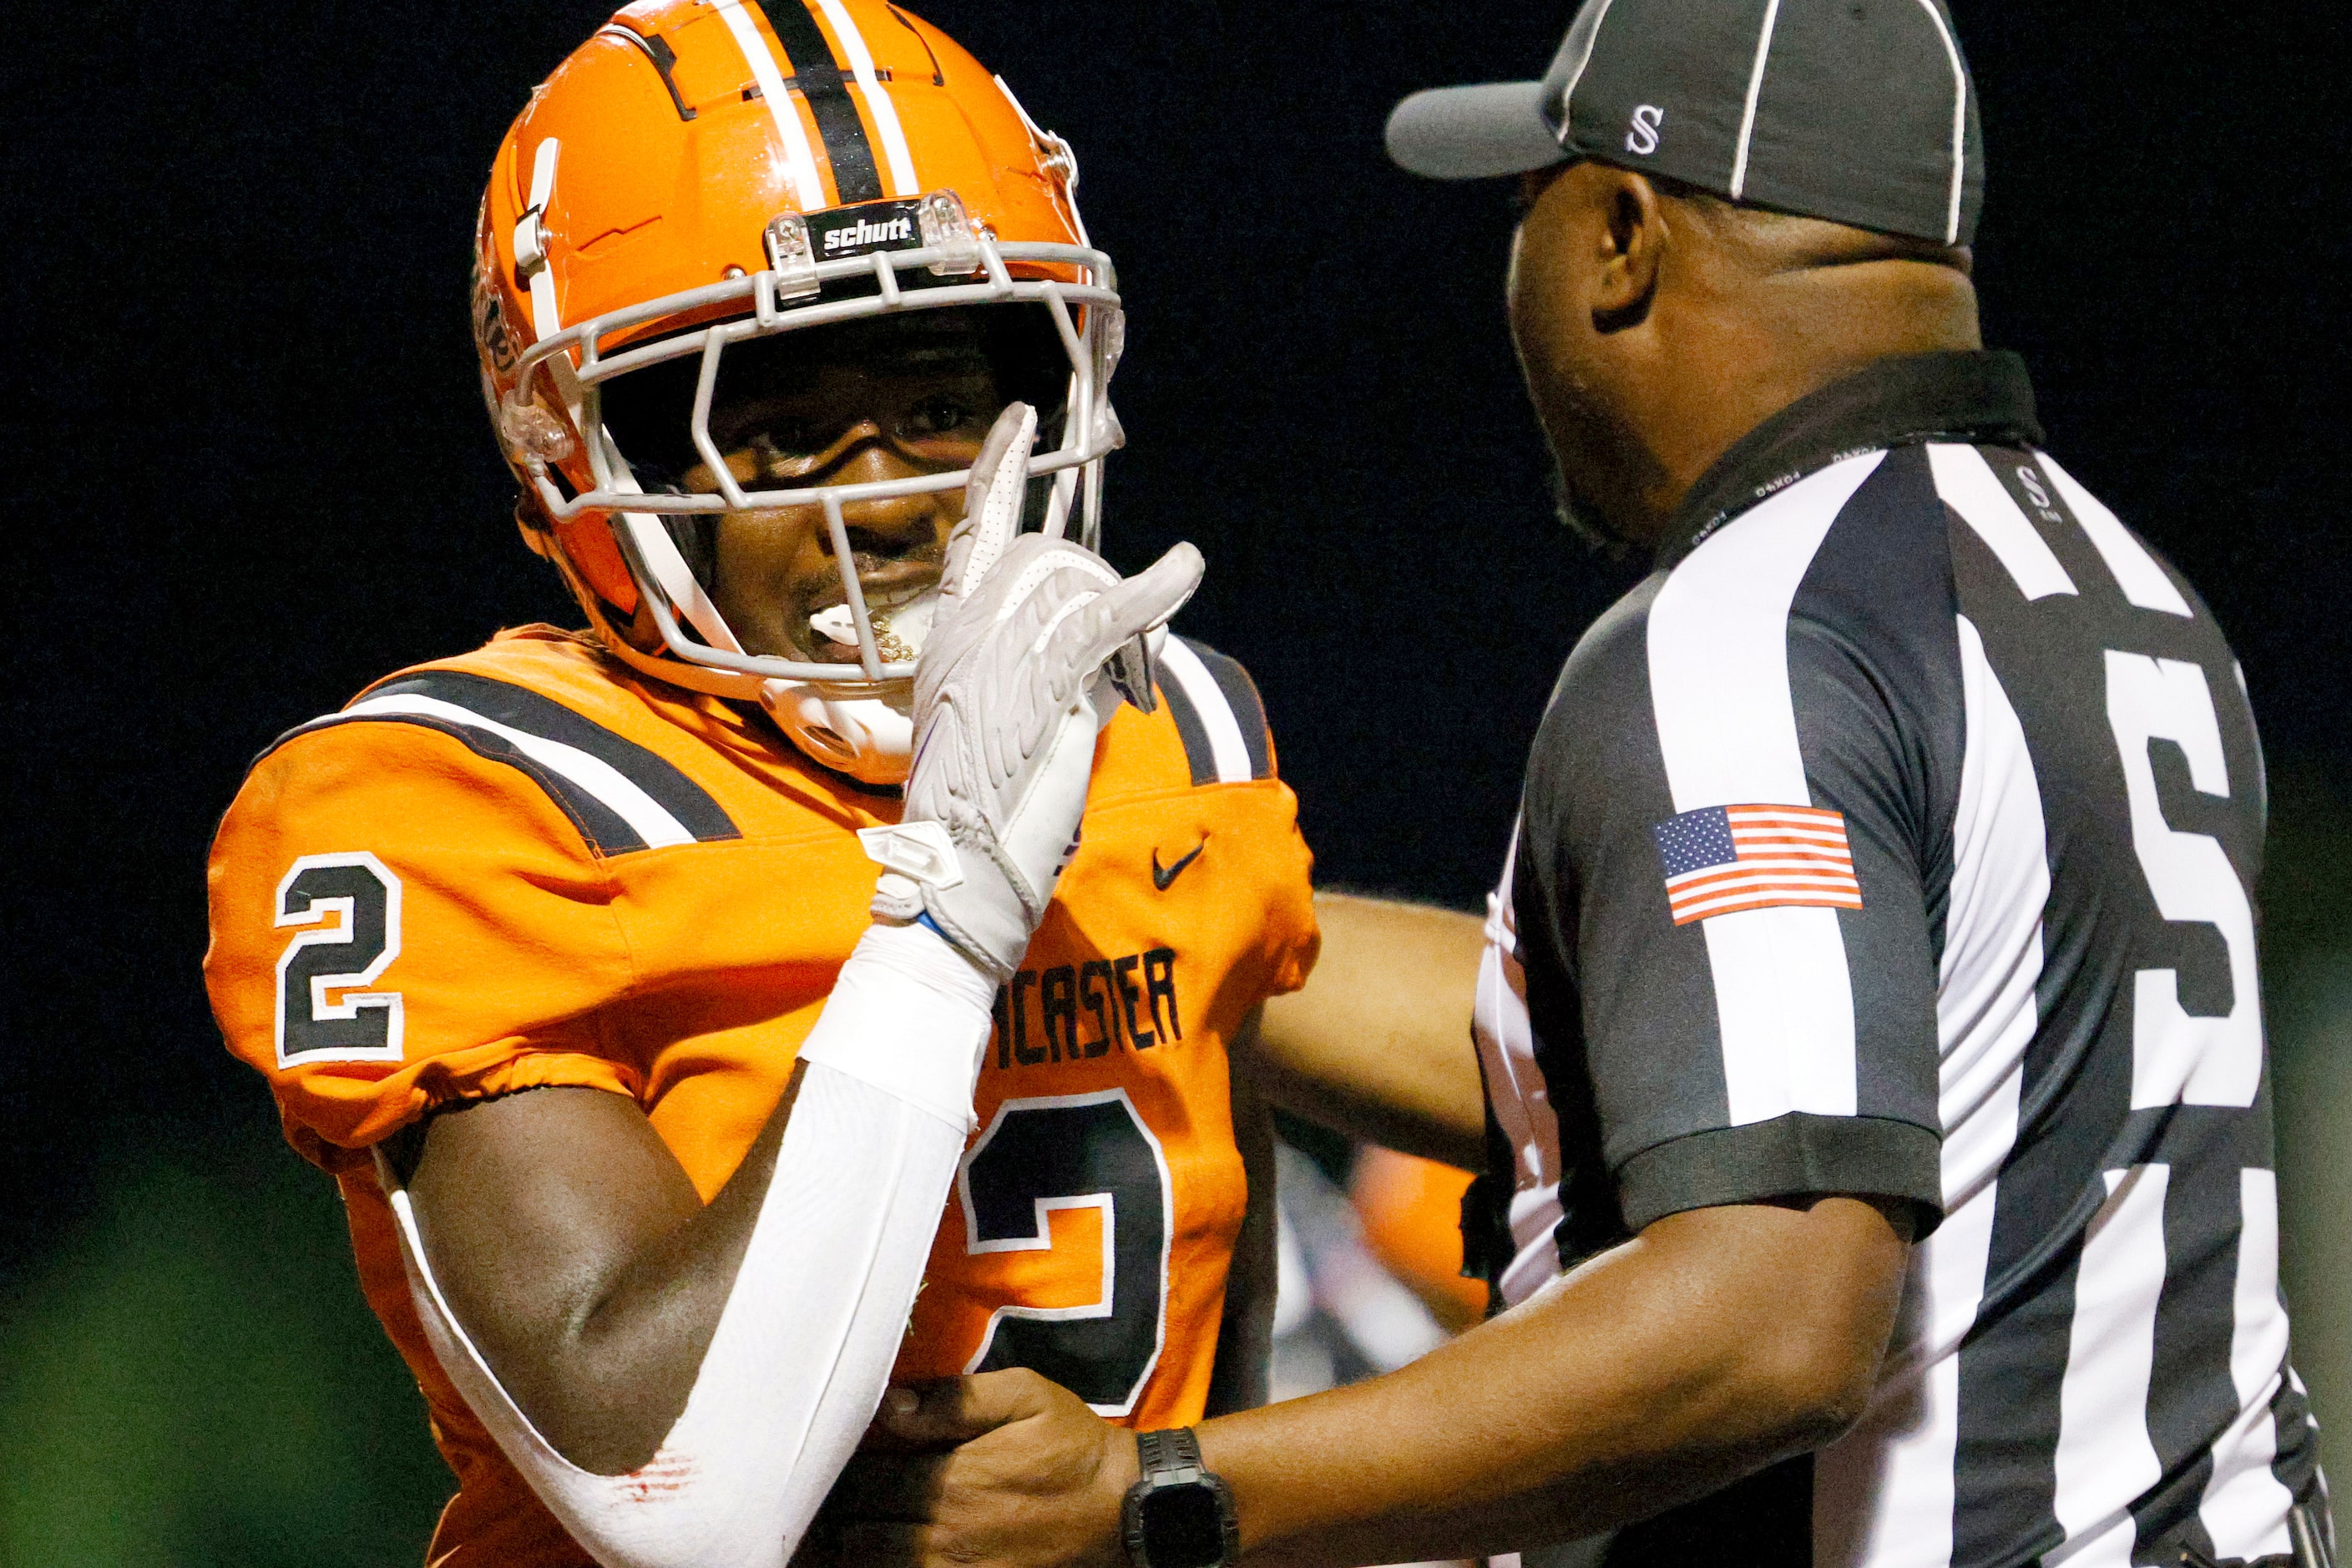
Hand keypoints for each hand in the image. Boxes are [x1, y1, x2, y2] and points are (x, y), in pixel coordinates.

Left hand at [813, 1370, 1137, 1567]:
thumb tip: (890, 1404)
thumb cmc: (1072, 1445)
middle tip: (830, 1493)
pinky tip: (880, 1551)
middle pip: (858, 1530)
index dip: (840, 1469)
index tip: (833, 1454)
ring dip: (854, 1547)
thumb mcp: (1027, 1396)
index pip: (864, 1481)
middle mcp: (943, 1533)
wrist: (1124, 1508)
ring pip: (874, 1565)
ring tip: (846, 1526)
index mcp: (951, 1480)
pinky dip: (885, 1566)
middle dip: (840, 1511)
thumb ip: (956, 1398)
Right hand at [866, 403, 1203, 977]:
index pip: (971, 534)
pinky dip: (1155, 588)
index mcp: (947, 640)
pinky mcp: (1036, 681)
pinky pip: (1105, 616)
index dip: (1000, 472)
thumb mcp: (991, 730)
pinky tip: (1187, 566)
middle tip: (1124, 653)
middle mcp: (963, 632)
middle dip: (1100, 590)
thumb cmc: (980, 824)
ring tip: (1129, 683)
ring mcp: (996, 652)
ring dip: (1128, 623)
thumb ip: (1028, 676)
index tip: (1021, 417)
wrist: (957, 878)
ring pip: (1081, 588)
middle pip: (1050, 558)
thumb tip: (1094, 656)